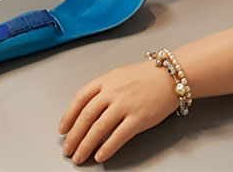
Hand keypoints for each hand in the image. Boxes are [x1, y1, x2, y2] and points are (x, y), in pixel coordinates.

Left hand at [58, 61, 176, 164]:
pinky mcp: (139, 119)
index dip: (68, 116)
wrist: (170, 76)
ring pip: (98, 128)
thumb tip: (86, 108)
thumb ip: (101, 90)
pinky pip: (119, 136)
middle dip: (74, 136)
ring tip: (80, 156)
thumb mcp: (117, 76)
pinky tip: (100, 156)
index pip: (79, 100)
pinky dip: (107, 148)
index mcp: (104, 81)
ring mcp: (125, 106)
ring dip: (86, 145)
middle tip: (68, 149)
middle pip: (86, 117)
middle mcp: (111, 93)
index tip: (62, 130)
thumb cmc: (145, 76)